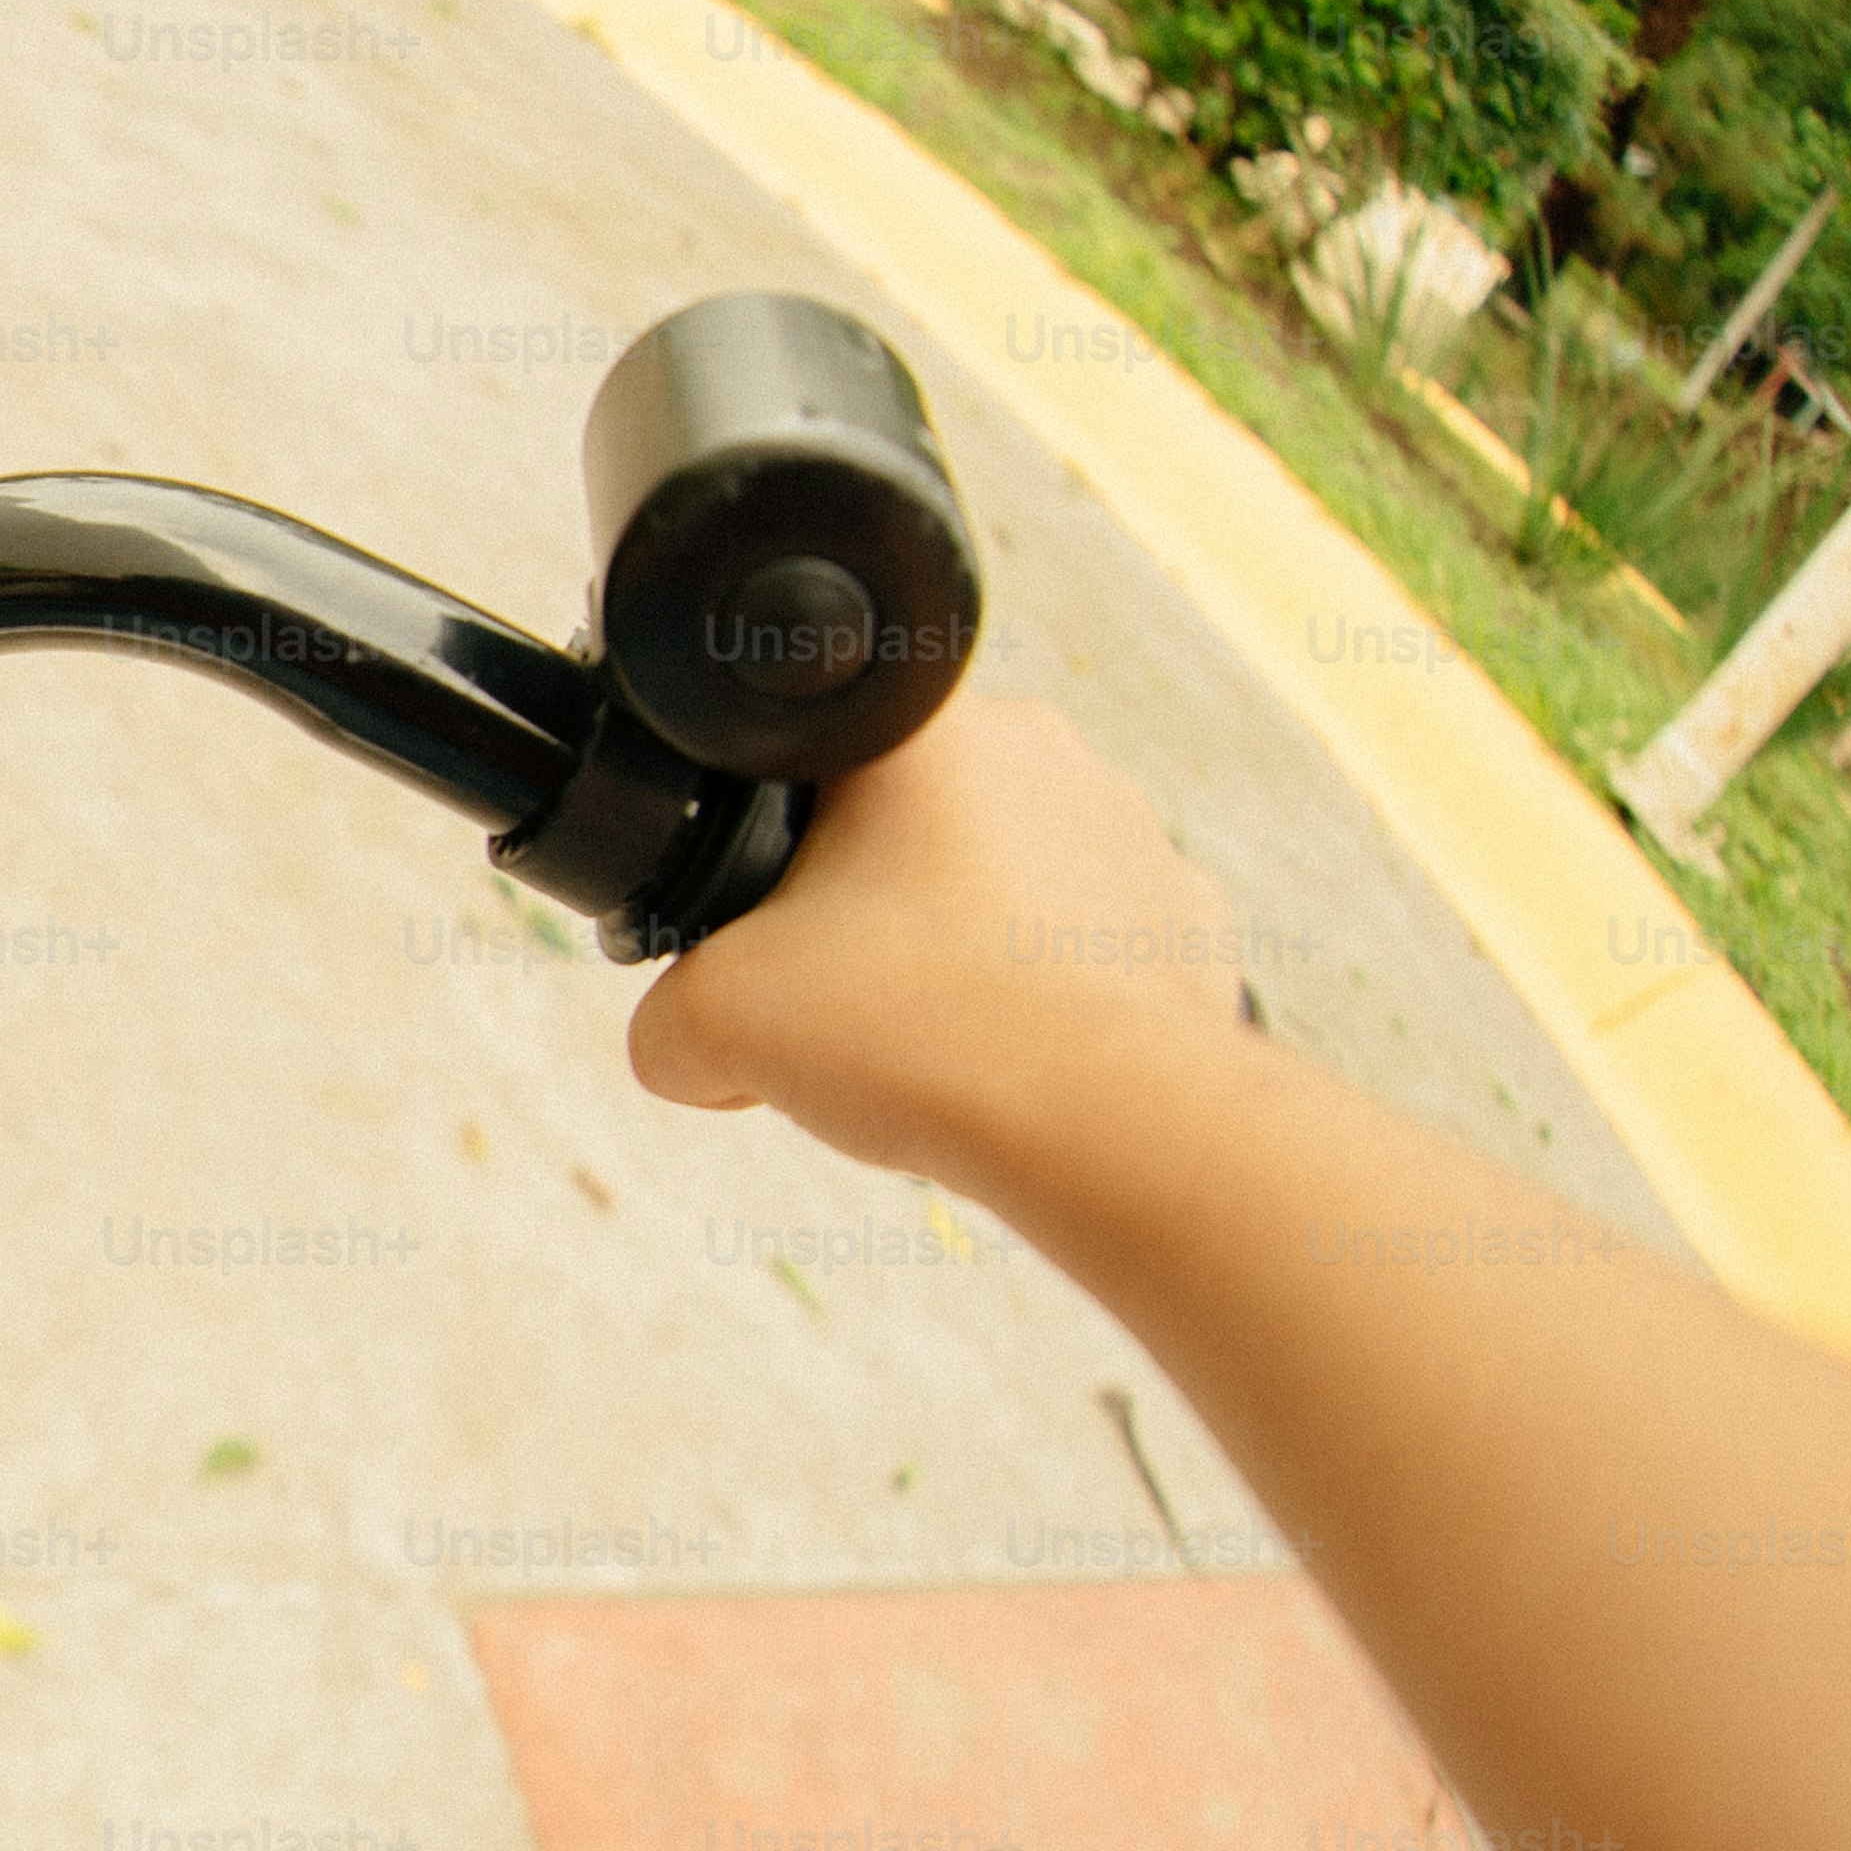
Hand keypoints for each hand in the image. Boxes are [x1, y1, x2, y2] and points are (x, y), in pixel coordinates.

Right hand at [626, 698, 1256, 1191]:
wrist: (1099, 1120)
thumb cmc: (914, 1031)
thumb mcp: (711, 1023)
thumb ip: (664, 1020)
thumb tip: (682, 1045)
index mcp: (918, 730)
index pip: (802, 764)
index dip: (762, 848)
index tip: (767, 927)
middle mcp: (1040, 751)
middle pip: (903, 826)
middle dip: (863, 907)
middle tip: (840, 997)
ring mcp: (1132, 831)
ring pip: (1001, 883)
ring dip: (959, 947)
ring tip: (931, 1041)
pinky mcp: (1186, 917)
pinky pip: (1088, 946)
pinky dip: (1046, 996)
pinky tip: (1013, 1056)